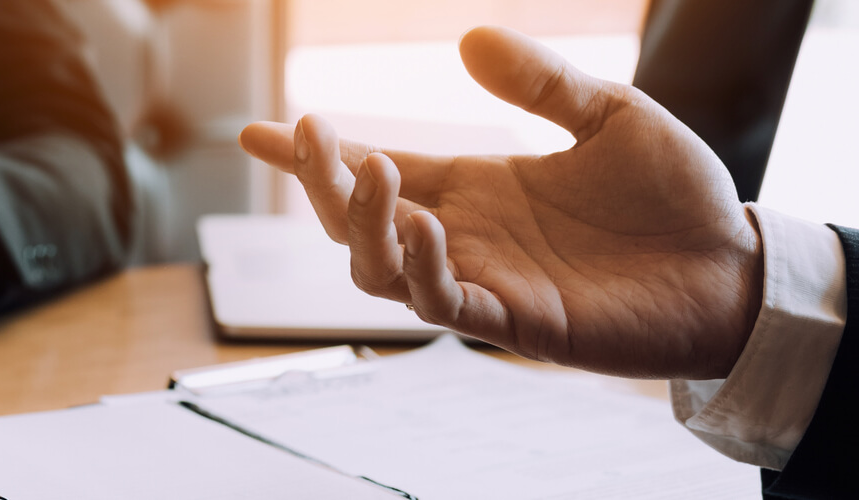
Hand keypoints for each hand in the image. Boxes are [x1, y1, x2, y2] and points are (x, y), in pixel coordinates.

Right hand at [238, 27, 761, 379]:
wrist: (734, 268)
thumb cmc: (674, 198)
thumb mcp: (610, 115)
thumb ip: (540, 83)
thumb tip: (468, 39)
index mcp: (473, 187)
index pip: (372, 167)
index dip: (313, 153)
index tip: (254, 131)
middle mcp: (462, 236)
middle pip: (354, 218)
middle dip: (319, 179)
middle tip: (309, 133)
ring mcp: (482, 280)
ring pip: (377, 267)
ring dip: (360, 222)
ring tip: (374, 169)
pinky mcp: (514, 322)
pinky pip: (441, 302)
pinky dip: (418, 267)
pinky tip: (423, 226)